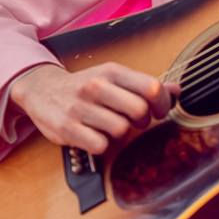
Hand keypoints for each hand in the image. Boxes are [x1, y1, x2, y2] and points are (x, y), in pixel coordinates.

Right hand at [9, 62, 176, 153]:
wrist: (41, 89)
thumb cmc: (84, 86)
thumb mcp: (113, 78)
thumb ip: (144, 84)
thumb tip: (177, 90)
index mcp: (112, 72)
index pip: (151, 86)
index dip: (162, 104)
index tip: (157, 111)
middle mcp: (96, 86)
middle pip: (139, 110)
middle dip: (143, 121)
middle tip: (134, 122)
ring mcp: (80, 108)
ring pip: (121, 129)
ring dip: (121, 135)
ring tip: (111, 128)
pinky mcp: (67, 129)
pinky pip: (100, 145)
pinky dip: (102, 145)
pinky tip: (96, 137)